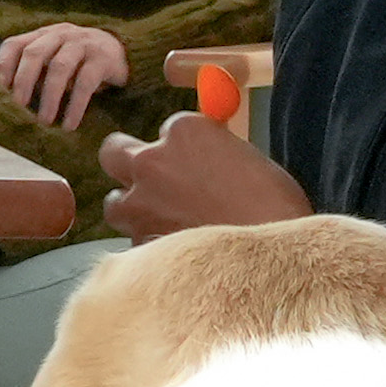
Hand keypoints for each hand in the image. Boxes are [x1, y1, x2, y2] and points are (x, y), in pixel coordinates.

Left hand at [0, 20, 129, 127]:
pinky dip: (76, 105)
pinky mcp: (103, 58)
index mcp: (43, 35)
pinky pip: (86, 82)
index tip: (0, 89)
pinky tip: (69, 123)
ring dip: (49, 96)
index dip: (4, 66)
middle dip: (23, 81)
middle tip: (18, 107)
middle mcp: (61, 35)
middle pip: (35, 54)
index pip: (14, 44)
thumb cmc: (80, 63)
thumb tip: (10, 101)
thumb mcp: (54, 61)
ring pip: (60, 67)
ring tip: (44, 121)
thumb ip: (35, 72)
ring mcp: (83, 44)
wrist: (124, 52)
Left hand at [99, 108, 301, 243]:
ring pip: (115, 202)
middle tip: (146, 178)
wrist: (269, 257)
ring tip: (162, 221)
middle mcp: (153, 160)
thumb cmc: (272, 206)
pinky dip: (150, 242)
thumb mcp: (246, 159)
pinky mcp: (139, 241)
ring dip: (132, 208)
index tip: (191, 162)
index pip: (167, 129)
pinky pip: (133, 239)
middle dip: (127, 162)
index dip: (178, 148)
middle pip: (114, 152)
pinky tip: (176, 249)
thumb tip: (198, 160)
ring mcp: (140, 202)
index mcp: (185, 131)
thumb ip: (211, 152)